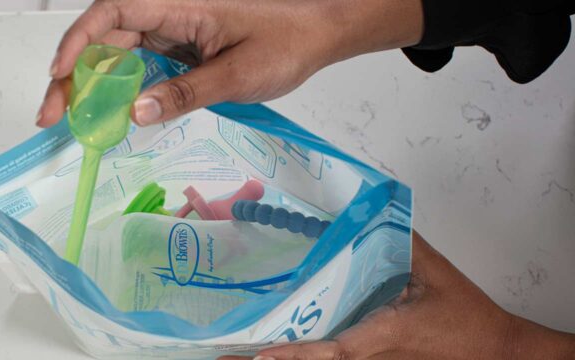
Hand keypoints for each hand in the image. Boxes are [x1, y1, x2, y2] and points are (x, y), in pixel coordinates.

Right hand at [36, 0, 423, 126]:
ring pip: (117, 51)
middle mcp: (169, 12)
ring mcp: (173, 30)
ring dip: (91, 82)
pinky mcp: (179, 48)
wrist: (317, 34)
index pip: (115, 10)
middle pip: (105, 34)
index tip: (60, 74)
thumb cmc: (286, 43)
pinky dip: (119, 88)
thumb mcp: (237, 75)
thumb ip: (185, 93)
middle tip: (52, 113)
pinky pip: (139, 64)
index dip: (79, 40)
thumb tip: (134, 113)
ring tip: (70, 117)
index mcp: (181, 3)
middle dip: (73, 71)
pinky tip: (107, 112)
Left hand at [219, 232, 574, 359]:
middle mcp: (368, 354)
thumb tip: (366, 206)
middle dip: (267, 358)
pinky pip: (334, 357)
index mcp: (380, 335)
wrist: (494, 351)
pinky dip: (303, 353)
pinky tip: (277, 344)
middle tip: (223, 354)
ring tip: (233, 353)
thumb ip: (399, 238)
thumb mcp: (432, 270)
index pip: (332, 350)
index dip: (296, 353)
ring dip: (281, 356)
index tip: (261, 354)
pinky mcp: (374, 358)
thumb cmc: (465, 316)